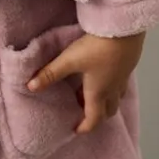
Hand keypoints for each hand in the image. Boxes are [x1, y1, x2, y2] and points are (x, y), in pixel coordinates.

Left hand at [27, 32, 145, 133]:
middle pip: (108, 111)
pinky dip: (111, 87)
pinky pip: (120, 84)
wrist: (125, 29)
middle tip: (83, 111)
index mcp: (98, 93)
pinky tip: (104, 74)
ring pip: (116, 98)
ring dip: (105, 101)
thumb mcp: (69, 60)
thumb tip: (30, 87)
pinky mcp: (129, 65)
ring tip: (91, 93)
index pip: (94, 118)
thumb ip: (50, 73)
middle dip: (96, 115)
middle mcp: (113, 89)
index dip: (85, 127)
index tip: (76, 130)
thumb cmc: (96, 48)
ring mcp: (123, 78)